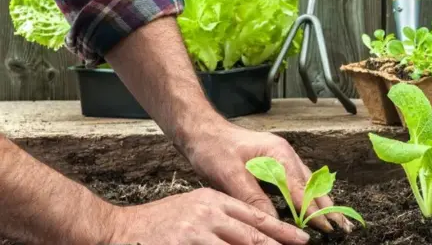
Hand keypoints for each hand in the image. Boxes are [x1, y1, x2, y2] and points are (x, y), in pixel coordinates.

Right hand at [108, 187, 310, 244]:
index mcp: (214, 201)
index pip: (255, 216)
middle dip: (278, 244)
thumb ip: (222, 219)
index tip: (301, 238)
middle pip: (252, 233)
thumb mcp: (195, 209)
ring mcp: (195, 231)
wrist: (121, 229)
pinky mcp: (184, 244)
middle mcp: (208, 213)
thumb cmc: (161, 222)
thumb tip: (250, 235)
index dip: (281, 229)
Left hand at [183, 121, 353, 233]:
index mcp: (278, 154)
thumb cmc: (214, 149)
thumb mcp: (230, 175)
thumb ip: (253, 198)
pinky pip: (297, 181)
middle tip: (343, 227)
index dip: (314, 210)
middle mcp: (285, 154)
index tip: (327, 227)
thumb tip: (273, 221)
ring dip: (320, 201)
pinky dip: (307, 196)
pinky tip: (312, 206)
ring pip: (307, 183)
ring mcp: (281, 158)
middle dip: (327, 206)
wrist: (202, 131)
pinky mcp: (275, 163)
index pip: (301, 189)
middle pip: (311, 184)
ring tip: (334, 220)